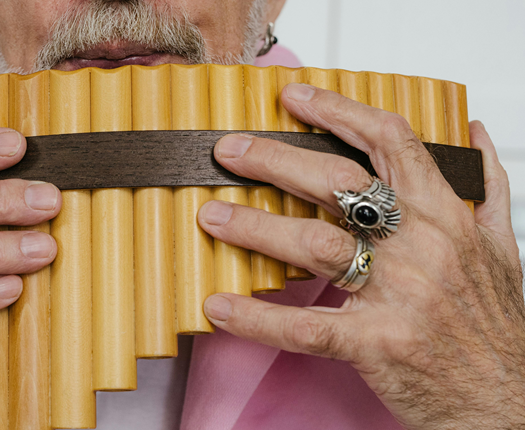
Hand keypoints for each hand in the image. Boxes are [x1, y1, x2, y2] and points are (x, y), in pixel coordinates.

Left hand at [199, 84, 524, 428]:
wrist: (509, 401)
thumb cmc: (497, 326)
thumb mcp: (504, 246)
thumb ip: (486, 186)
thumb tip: (475, 133)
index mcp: (446, 216)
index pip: (390, 141)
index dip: (338, 111)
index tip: (295, 99)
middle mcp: (421, 247)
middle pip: (338, 183)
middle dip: (276, 159)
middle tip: (229, 150)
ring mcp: (398, 296)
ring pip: (316, 245)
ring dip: (256, 226)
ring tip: (213, 216)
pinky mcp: (376, 345)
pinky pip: (305, 326)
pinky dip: (257, 318)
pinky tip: (219, 306)